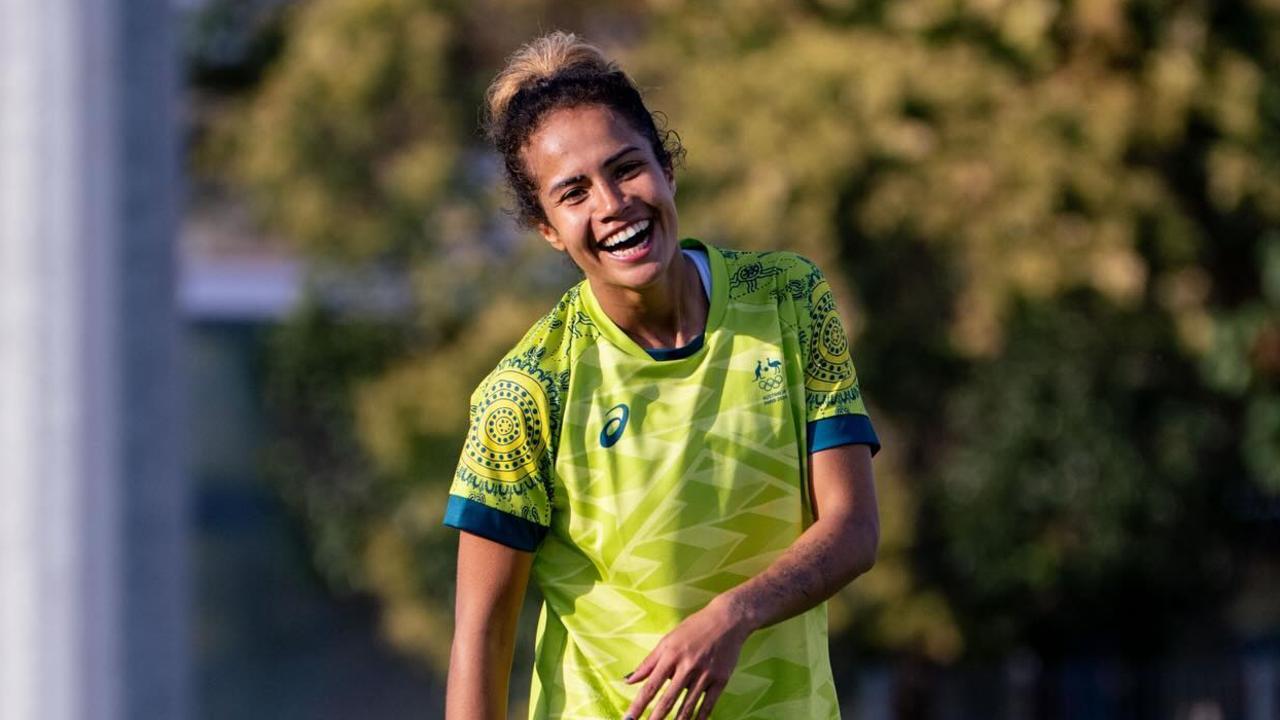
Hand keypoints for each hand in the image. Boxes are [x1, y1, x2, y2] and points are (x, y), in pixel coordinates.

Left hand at [623, 596, 751, 719]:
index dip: (639, 705)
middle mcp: (687, 665)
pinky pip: (708, 704)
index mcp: (671, 654)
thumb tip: (628, 680)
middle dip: (656, 717)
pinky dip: (700, 717)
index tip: (629, 719)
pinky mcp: (721, 679)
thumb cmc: (694, 628)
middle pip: (668, 699)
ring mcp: (705, 674)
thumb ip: (648, 662)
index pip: (651, 685)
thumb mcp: (668, 640)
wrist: (728, 620)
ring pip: (688, 706)